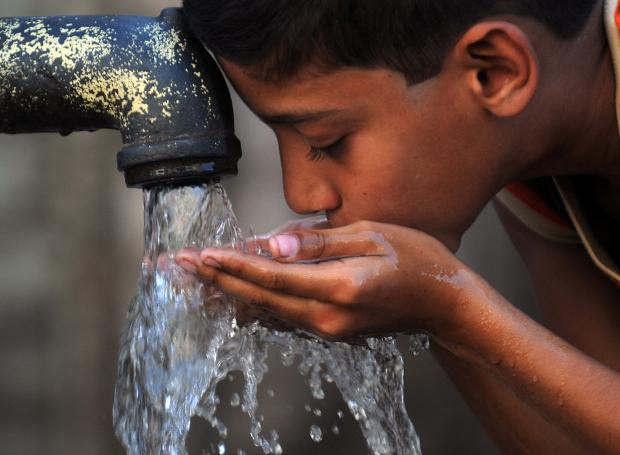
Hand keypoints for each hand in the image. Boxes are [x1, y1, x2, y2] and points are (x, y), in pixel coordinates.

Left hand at [176, 220, 472, 340]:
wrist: (445, 304)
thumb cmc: (417, 260)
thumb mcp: (372, 234)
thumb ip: (318, 242)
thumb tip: (273, 245)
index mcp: (341, 287)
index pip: (273, 276)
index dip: (233, 265)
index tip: (200, 256)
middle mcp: (328, 316)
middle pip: (259, 298)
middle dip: (217, 281)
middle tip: (178, 266)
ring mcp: (328, 329)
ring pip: (265, 312)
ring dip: (227, 295)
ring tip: (192, 281)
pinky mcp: (330, 332)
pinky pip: (282, 318)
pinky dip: (252, 306)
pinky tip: (230, 298)